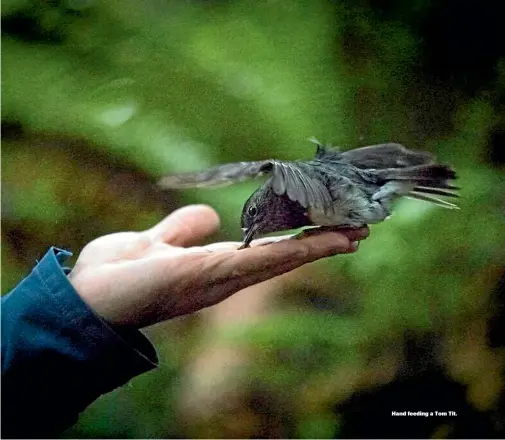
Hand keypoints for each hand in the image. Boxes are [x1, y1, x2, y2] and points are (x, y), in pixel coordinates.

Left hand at [68, 205, 368, 327]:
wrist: (86, 298)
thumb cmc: (116, 274)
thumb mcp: (154, 242)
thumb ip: (182, 229)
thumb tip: (210, 217)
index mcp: (216, 264)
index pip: (267, 249)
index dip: (298, 237)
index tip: (328, 226)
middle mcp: (228, 274)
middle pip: (284, 255)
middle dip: (322, 243)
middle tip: (359, 230)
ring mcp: (226, 276)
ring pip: (285, 257)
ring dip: (322, 245)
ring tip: (358, 232)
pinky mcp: (217, 273)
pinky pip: (267, 259)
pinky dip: (301, 249)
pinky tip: (329, 241)